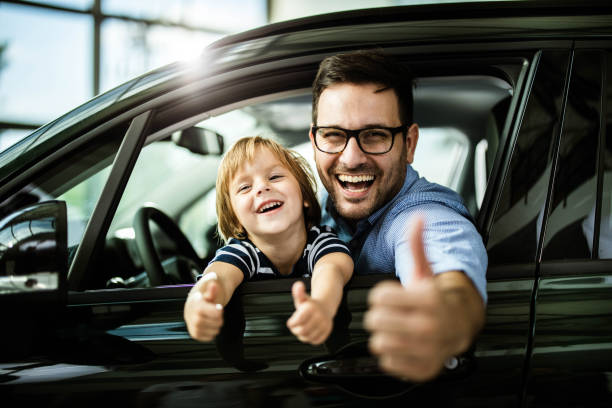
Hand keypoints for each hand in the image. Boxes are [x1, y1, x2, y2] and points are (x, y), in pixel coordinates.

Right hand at [183, 274, 223, 341]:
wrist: (207, 294)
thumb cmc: (211, 289)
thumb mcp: (213, 284)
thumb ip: (213, 286)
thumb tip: (213, 285)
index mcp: (193, 300)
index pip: (199, 310)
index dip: (211, 311)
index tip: (220, 308)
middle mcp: (189, 311)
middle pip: (198, 321)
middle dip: (214, 320)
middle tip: (220, 315)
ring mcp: (190, 321)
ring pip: (198, 331)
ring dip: (213, 327)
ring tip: (218, 320)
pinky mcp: (194, 329)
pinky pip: (199, 336)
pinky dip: (209, 334)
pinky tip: (214, 326)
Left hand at [287, 281, 332, 344]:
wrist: (325, 306)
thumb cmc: (311, 304)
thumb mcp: (302, 298)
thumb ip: (298, 292)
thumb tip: (298, 285)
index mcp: (311, 308)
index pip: (297, 322)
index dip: (292, 323)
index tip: (291, 322)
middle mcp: (319, 316)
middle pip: (302, 331)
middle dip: (296, 330)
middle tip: (296, 326)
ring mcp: (324, 325)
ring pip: (308, 337)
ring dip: (302, 335)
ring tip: (303, 328)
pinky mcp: (327, 332)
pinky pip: (315, 341)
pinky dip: (311, 338)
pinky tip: (310, 331)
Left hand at [363, 217, 456, 381]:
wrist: (460, 325)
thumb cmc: (436, 298)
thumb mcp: (425, 270)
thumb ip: (417, 243)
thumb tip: (417, 217)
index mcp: (428, 299)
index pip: (378, 297)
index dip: (380, 295)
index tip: (391, 296)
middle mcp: (429, 326)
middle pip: (375, 320)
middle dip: (379, 315)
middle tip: (391, 313)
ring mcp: (426, 350)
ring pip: (378, 343)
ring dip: (383, 335)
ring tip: (396, 328)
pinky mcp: (422, 368)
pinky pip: (387, 363)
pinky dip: (391, 355)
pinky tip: (402, 344)